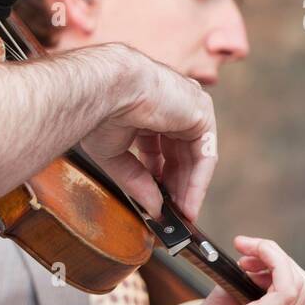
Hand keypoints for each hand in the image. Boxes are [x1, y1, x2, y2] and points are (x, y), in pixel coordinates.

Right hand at [80, 45, 216, 220]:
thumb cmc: (99, 110)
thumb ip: (137, 180)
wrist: (106, 88)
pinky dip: (197, 182)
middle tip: (171, 215)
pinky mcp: (201, 112)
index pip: (160, 148)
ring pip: (195, 157)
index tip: (157, 202)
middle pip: (180, 155)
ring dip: (188, 190)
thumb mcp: (115, 154)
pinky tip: (187, 204)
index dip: (159, 177)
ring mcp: (189, 106)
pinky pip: (205, 155)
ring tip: (179, 216)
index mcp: (148, 108)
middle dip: (176, 187)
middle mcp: (172, 105)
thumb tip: (153, 209)